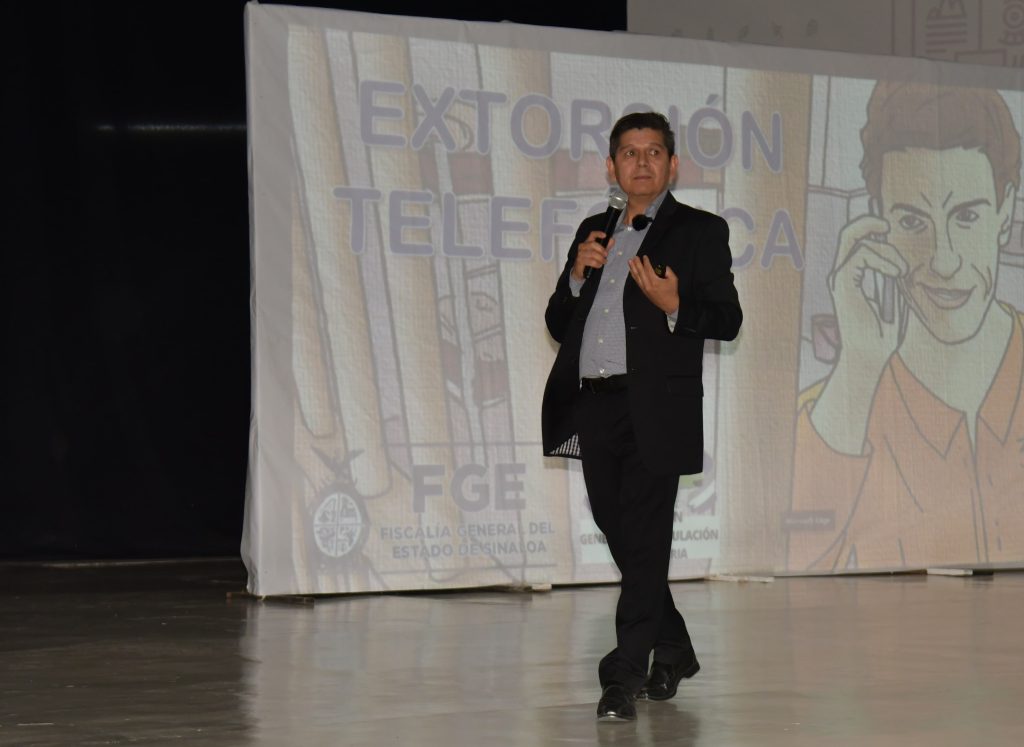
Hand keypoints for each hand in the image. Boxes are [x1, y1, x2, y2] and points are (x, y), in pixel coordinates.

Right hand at [571, 230, 612, 280]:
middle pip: (592, 244)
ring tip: (603, 262)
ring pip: (592, 253)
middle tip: (606, 255)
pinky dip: (597, 263)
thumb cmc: (591, 261)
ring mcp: (580, 254)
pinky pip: (590, 261)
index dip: (598, 234)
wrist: (582, 272)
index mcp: (587, 242)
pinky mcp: (579, 261)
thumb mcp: (600, 253)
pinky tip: (599, 265)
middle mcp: (582, 247)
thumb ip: (606, 246)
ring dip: (600, 258)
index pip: (592, 235)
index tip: (605, 235)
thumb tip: (612, 240)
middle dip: (601, 249)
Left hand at [628, 255, 677, 313]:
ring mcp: (645, 289)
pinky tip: (632, 271)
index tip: (644, 256)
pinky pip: (637, 282)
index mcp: (655, 282)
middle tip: (634, 257)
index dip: (646, 262)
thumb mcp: (673, 279)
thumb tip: (661, 266)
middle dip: (637, 264)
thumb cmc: (672, 292)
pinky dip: (634, 275)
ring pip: (637, 277)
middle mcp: (648, 285)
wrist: (670, 305)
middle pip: (640, 272)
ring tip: (630, 262)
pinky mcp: (644, 291)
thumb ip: (667, 270)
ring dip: (633, 268)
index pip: (648, 269)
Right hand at [828, 215, 908, 370]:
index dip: (870, 228)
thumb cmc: (882, 332)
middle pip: (847, 233)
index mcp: (850, 276)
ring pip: (857, 241)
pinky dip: (883, 259)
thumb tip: (903, 256)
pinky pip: (861, 255)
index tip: (890, 230)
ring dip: (887, 250)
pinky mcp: (843, 284)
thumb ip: (893, 276)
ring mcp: (840, 279)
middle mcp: (840, 274)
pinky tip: (897, 273)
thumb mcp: (893, 296)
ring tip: (903, 270)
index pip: (853, 240)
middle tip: (888, 223)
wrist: (871, 354)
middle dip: (868, 222)